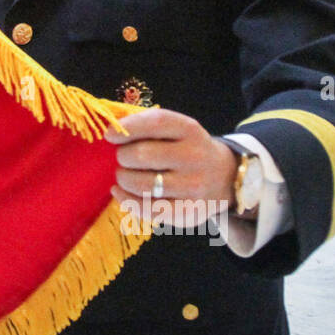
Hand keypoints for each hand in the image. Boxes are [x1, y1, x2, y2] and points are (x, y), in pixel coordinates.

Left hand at [104, 108, 237, 228]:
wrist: (225, 177)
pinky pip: (147, 209)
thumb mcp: (176, 130)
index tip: (109, 135)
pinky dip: (126, 200)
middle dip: (123, 157)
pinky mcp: (188, 212)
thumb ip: (147, 126)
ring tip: (123, 175)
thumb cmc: (186, 149)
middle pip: (143, 155)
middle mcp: (195, 156)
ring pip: (142, 184)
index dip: (128, 128)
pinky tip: (119, 192)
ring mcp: (193, 186)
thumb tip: (110, 131)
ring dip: (123, 179)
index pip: (156, 123)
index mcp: (189, 130)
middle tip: (122, 158)